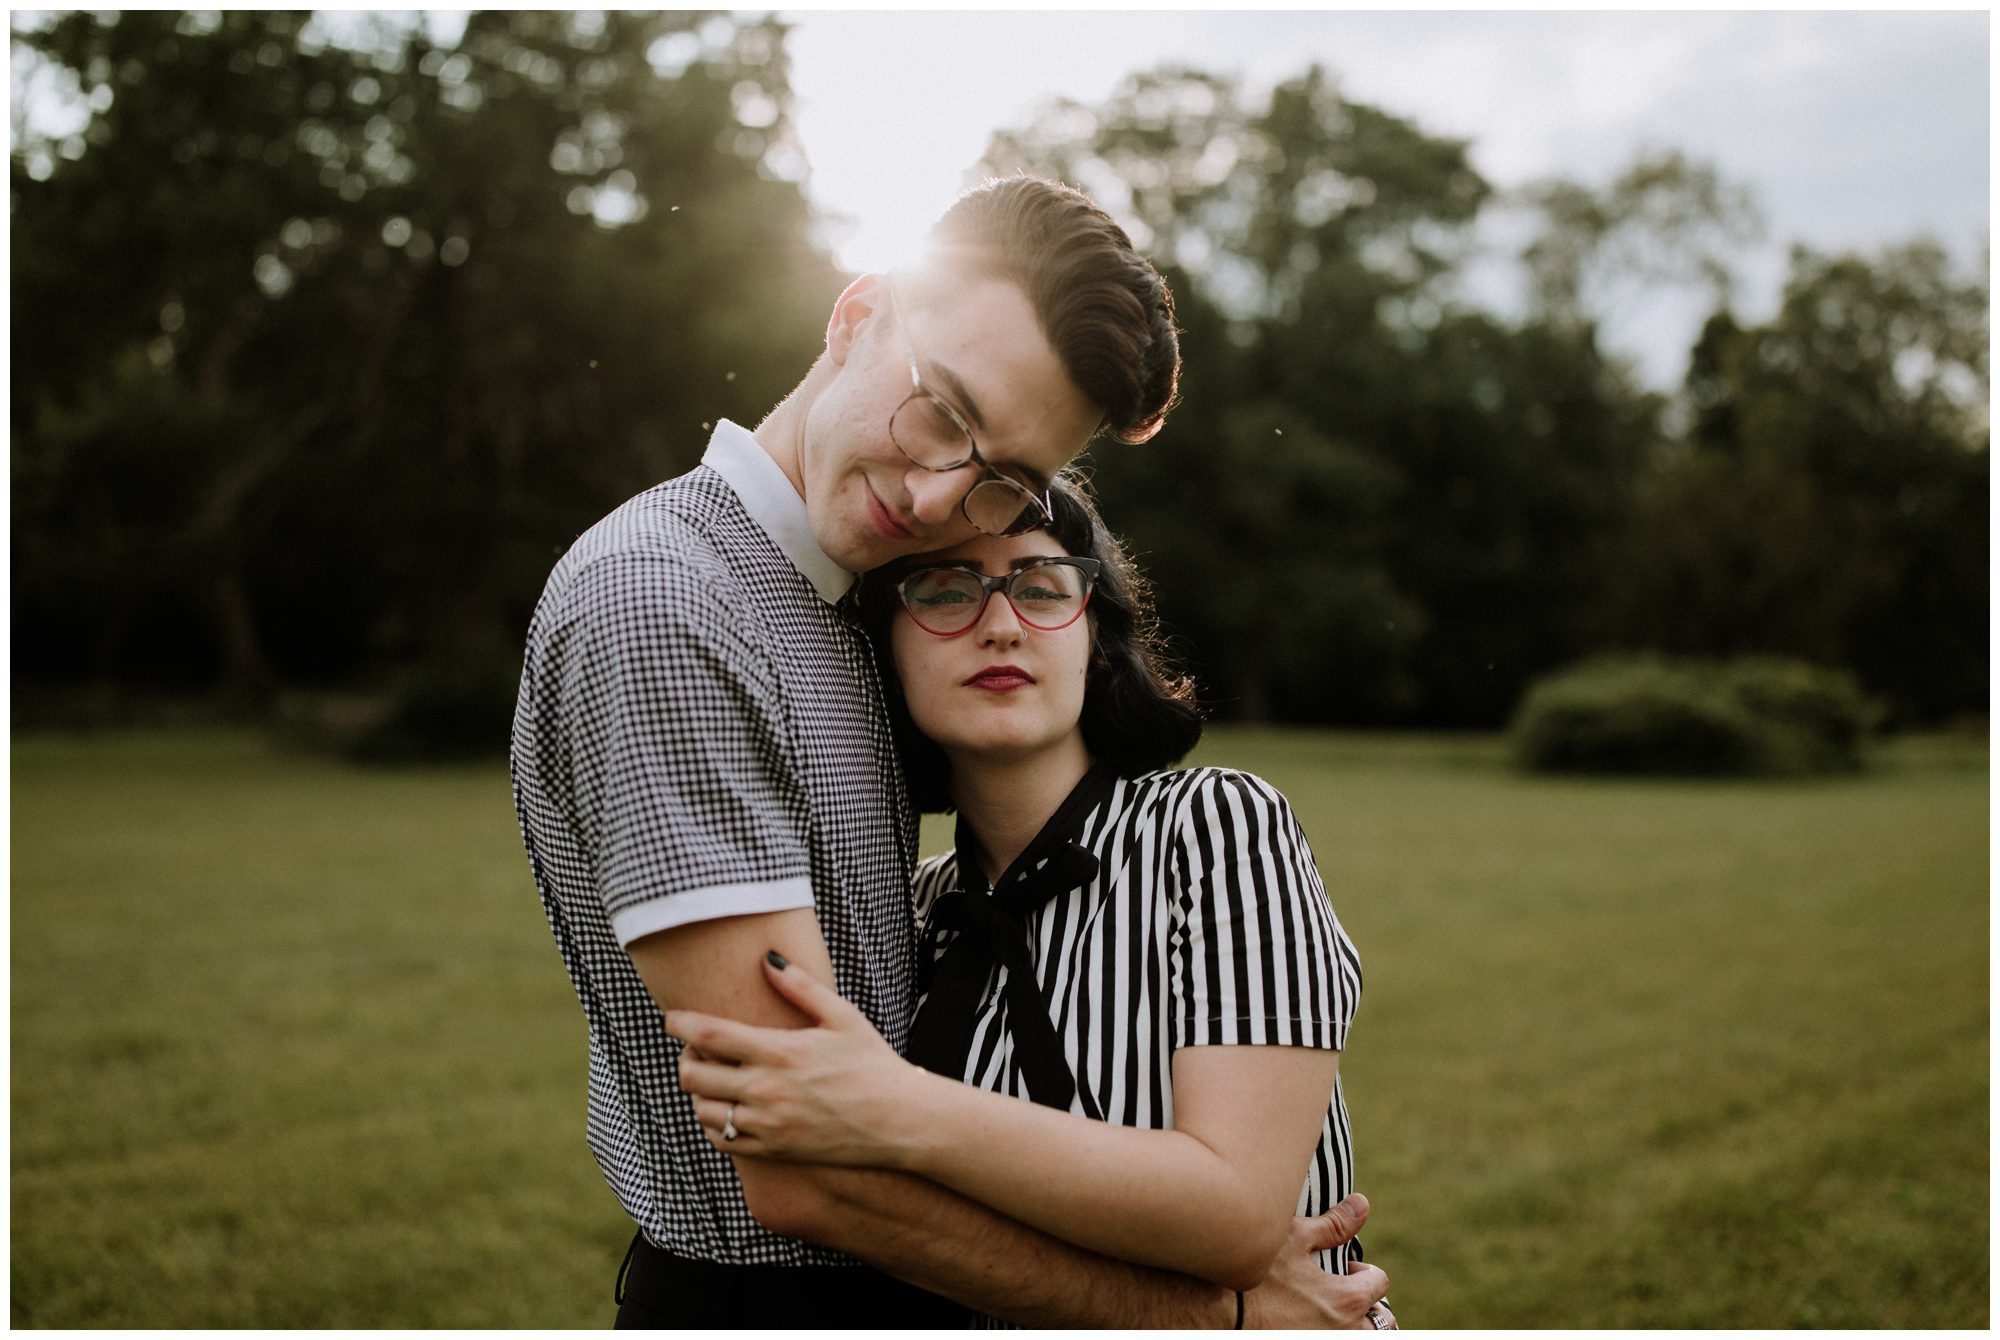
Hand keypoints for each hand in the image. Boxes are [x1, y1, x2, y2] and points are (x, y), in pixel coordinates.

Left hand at [664, 951, 930, 1167]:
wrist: (898, 1121)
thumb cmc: (873, 1064)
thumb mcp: (843, 1016)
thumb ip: (801, 987)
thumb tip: (768, 958)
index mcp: (780, 1052)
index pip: (709, 1036)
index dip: (680, 1024)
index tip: (671, 1018)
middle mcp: (767, 1090)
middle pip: (693, 1076)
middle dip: (685, 1058)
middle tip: (696, 1050)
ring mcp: (767, 1125)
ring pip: (702, 1110)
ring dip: (698, 1093)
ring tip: (715, 1080)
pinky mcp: (773, 1151)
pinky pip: (721, 1141)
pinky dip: (713, 1124)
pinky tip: (727, 1109)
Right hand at [1241, 1193, 1391, 1328]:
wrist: (1216, 1312)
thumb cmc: (1255, 1272)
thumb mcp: (1294, 1238)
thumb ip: (1334, 1225)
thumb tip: (1363, 1204)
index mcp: (1347, 1299)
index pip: (1379, 1283)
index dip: (1365, 1271)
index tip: (1347, 1269)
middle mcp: (1345, 1331)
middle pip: (1384, 1322)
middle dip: (1372, 1306)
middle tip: (1346, 1295)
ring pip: (1365, 1337)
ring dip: (1359, 1325)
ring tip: (1335, 1313)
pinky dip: (1335, 1331)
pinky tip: (1311, 1322)